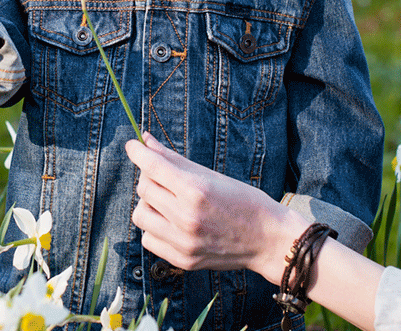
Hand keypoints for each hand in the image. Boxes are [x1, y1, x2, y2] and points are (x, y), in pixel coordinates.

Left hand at [126, 133, 301, 279]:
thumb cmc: (243, 202)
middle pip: (144, 189)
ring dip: (149, 203)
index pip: (153, 166)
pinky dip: (155, 227)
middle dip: (149, 177)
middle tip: (164, 177)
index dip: (138, 152)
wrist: (268, 240)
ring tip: (168, 202)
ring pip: (140, 215)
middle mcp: (187, 218)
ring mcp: (184, 242)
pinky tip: (171, 222)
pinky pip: (148, 239)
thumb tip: (145, 141)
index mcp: (196, 191)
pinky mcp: (183, 260)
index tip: (132, 145)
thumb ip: (174, 160)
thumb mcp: (211, 175)